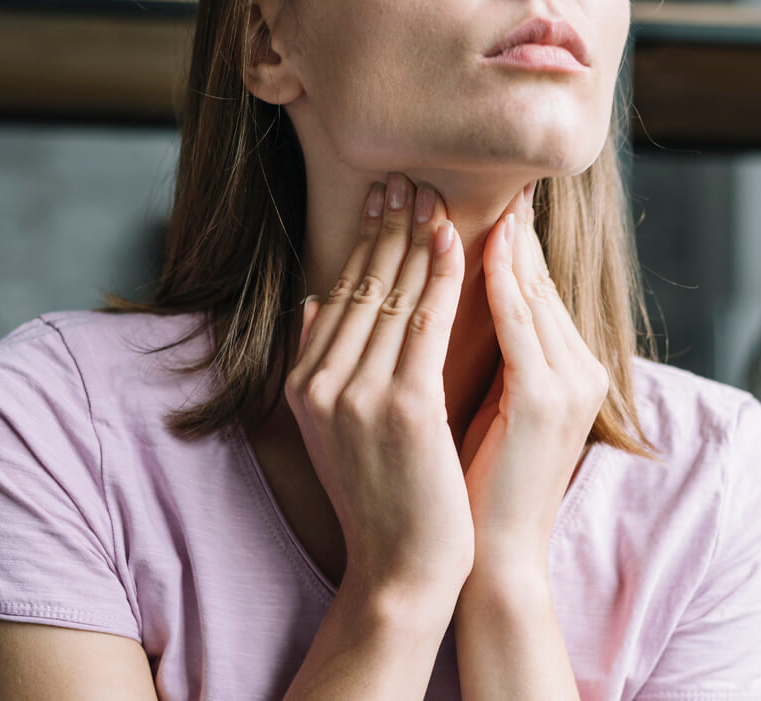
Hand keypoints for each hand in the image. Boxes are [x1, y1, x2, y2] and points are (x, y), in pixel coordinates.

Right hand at [285, 172, 473, 599]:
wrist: (401, 571)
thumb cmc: (383, 500)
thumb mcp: (335, 430)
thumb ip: (322, 365)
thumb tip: (314, 305)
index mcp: (303, 385)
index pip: (340, 295)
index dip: (364, 242)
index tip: (385, 198)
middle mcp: (321, 384)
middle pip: (362, 285)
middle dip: (388, 226)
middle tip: (410, 176)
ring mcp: (358, 395)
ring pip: (393, 296)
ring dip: (416, 238)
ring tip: (434, 194)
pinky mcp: (404, 409)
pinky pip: (426, 325)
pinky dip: (442, 278)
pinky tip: (456, 243)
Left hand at [459, 184, 610, 570]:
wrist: (491, 559)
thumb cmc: (474, 489)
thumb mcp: (479, 410)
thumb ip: (470, 358)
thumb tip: (425, 309)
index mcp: (567, 375)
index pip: (533, 293)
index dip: (505, 245)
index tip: (474, 201)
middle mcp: (581, 371)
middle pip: (536, 281)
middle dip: (505, 228)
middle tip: (472, 175)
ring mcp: (569, 383)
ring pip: (530, 291)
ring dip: (497, 238)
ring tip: (467, 192)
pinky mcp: (546, 398)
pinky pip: (520, 322)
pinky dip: (498, 279)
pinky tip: (475, 243)